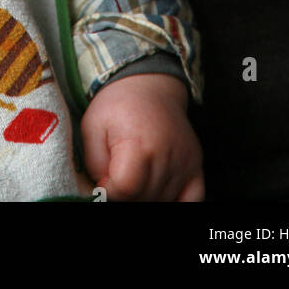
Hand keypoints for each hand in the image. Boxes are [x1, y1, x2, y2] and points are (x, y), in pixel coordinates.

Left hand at [81, 73, 203, 200]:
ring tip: (135, 178)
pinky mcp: (196, 166)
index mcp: (138, 144)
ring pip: (164, 200)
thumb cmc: (118, 106)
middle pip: (144, 198)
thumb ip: (95, 164)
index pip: (125, 188)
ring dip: (146, 197)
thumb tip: (104, 192)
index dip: (110, 190)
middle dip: (126, 195)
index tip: (104, 180)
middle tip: (117, 178)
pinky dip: (176, 202)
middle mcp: (166, 155)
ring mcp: (185, 162)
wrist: (149, 85)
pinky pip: (193, 200)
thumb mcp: (92, 127)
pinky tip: (159, 194)